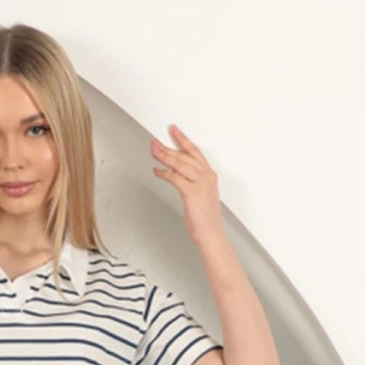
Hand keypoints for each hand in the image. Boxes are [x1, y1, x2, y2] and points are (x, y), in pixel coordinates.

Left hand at [150, 123, 223, 242]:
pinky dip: (164, 173)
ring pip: (179, 164)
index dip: (183, 139)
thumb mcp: (202, 194)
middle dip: (168, 147)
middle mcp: (206, 177)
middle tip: (155, 142)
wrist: (210, 233)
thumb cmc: (206, 218)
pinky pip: (174, 178)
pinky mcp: (191, 193)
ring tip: (153, 151)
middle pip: (184, 156)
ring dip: (164, 156)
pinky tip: (157, 171)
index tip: (173, 130)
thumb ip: (192, 181)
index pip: (195, 152)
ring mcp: (200, 184)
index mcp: (209, 175)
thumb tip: (176, 172)